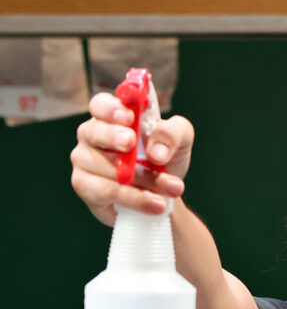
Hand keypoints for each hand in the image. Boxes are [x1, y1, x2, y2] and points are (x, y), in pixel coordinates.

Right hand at [70, 92, 194, 226]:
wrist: (164, 197)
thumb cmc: (165, 162)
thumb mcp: (180, 140)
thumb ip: (173, 134)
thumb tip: (156, 151)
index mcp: (111, 117)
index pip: (100, 105)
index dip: (111, 109)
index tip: (129, 117)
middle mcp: (92, 136)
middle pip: (92, 131)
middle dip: (112, 136)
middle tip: (131, 142)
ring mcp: (84, 161)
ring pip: (105, 166)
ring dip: (141, 178)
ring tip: (171, 188)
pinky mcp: (86, 188)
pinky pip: (106, 191)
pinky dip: (134, 198)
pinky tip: (155, 203)